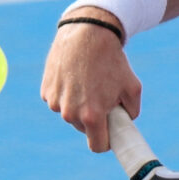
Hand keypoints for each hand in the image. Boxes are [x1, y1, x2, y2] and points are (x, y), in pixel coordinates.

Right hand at [40, 21, 140, 152]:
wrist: (87, 32)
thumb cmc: (112, 60)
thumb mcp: (133, 87)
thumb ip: (132, 113)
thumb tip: (124, 124)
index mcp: (92, 115)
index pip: (97, 146)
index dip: (106, 141)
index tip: (110, 134)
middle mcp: (70, 113)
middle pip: (84, 128)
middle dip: (93, 118)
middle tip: (102, 97)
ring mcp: (55, 102)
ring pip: (70, 114)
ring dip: (79, 105)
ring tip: (89, 83)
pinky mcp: (45, 91)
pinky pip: (59, 101)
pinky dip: (67, 94)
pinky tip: (75, 76)